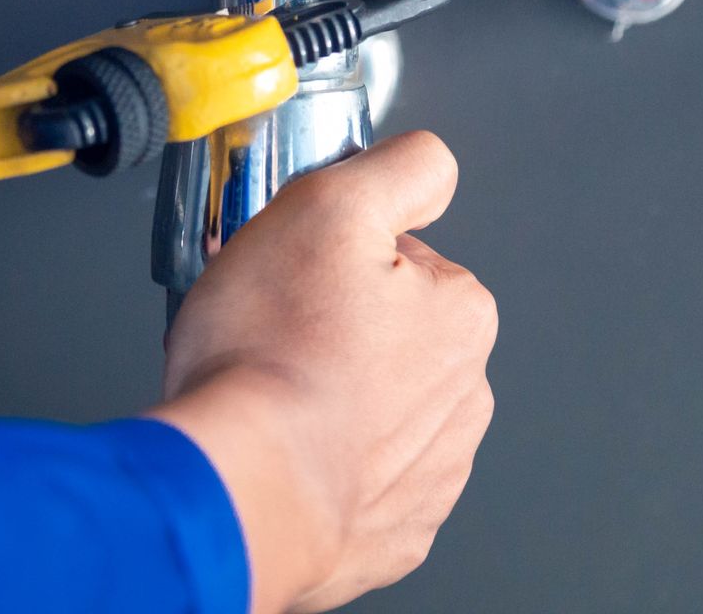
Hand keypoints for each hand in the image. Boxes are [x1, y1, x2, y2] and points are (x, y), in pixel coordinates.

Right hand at [150, 131, 496, 612]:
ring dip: (324, 396)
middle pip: (386, 333)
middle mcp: (463, 398)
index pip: (398, 256)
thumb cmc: (271, 358)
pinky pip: (352, 479)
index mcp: (461, 316)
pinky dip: (317, 464)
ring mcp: (430, 475)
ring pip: (368, 407)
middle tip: (267, 332)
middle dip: (329, 327)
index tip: (293, 273)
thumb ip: (401, 168)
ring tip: (263, 395)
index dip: (332, 255)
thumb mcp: (330, 205)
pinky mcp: (392, 534)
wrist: (239, 494)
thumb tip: (432, 167)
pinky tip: (277, 450)